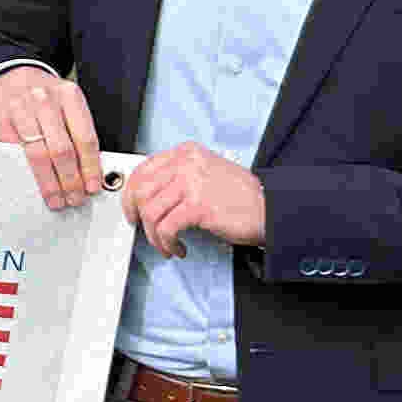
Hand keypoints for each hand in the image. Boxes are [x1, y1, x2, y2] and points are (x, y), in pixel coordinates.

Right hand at [0, 62, 105, 208]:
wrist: (7, 80)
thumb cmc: (41, 99)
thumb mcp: (65, 105)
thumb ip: (77, 131)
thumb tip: (90, 171)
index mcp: (69, 95)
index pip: (85, 137)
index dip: (90, 167)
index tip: (92, 186)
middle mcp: (44, 99)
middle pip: (62, 149)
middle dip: (71, 180)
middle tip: (74, 197)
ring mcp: (19, 108)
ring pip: (38, 155)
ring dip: (50, 182)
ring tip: (57, 197)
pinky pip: (16, 153)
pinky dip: (27, 173)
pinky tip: (34, 184)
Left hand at [124, 142, 267, 256]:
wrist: (269, 209)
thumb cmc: (241, 197)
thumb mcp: (205, 174)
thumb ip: (178, 177)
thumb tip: (147, 196)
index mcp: (186, 153)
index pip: (143, 170)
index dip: (131, 195)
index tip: (132, 210)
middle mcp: (187, 163)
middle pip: (141, 191)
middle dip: (137, 216)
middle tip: (145, 231)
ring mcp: (192, 183)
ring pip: (150, 212)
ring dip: (154, 235)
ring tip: (166, 244)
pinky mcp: (198, 206)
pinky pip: (166, 228)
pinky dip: (167, 243)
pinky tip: (178, 247)